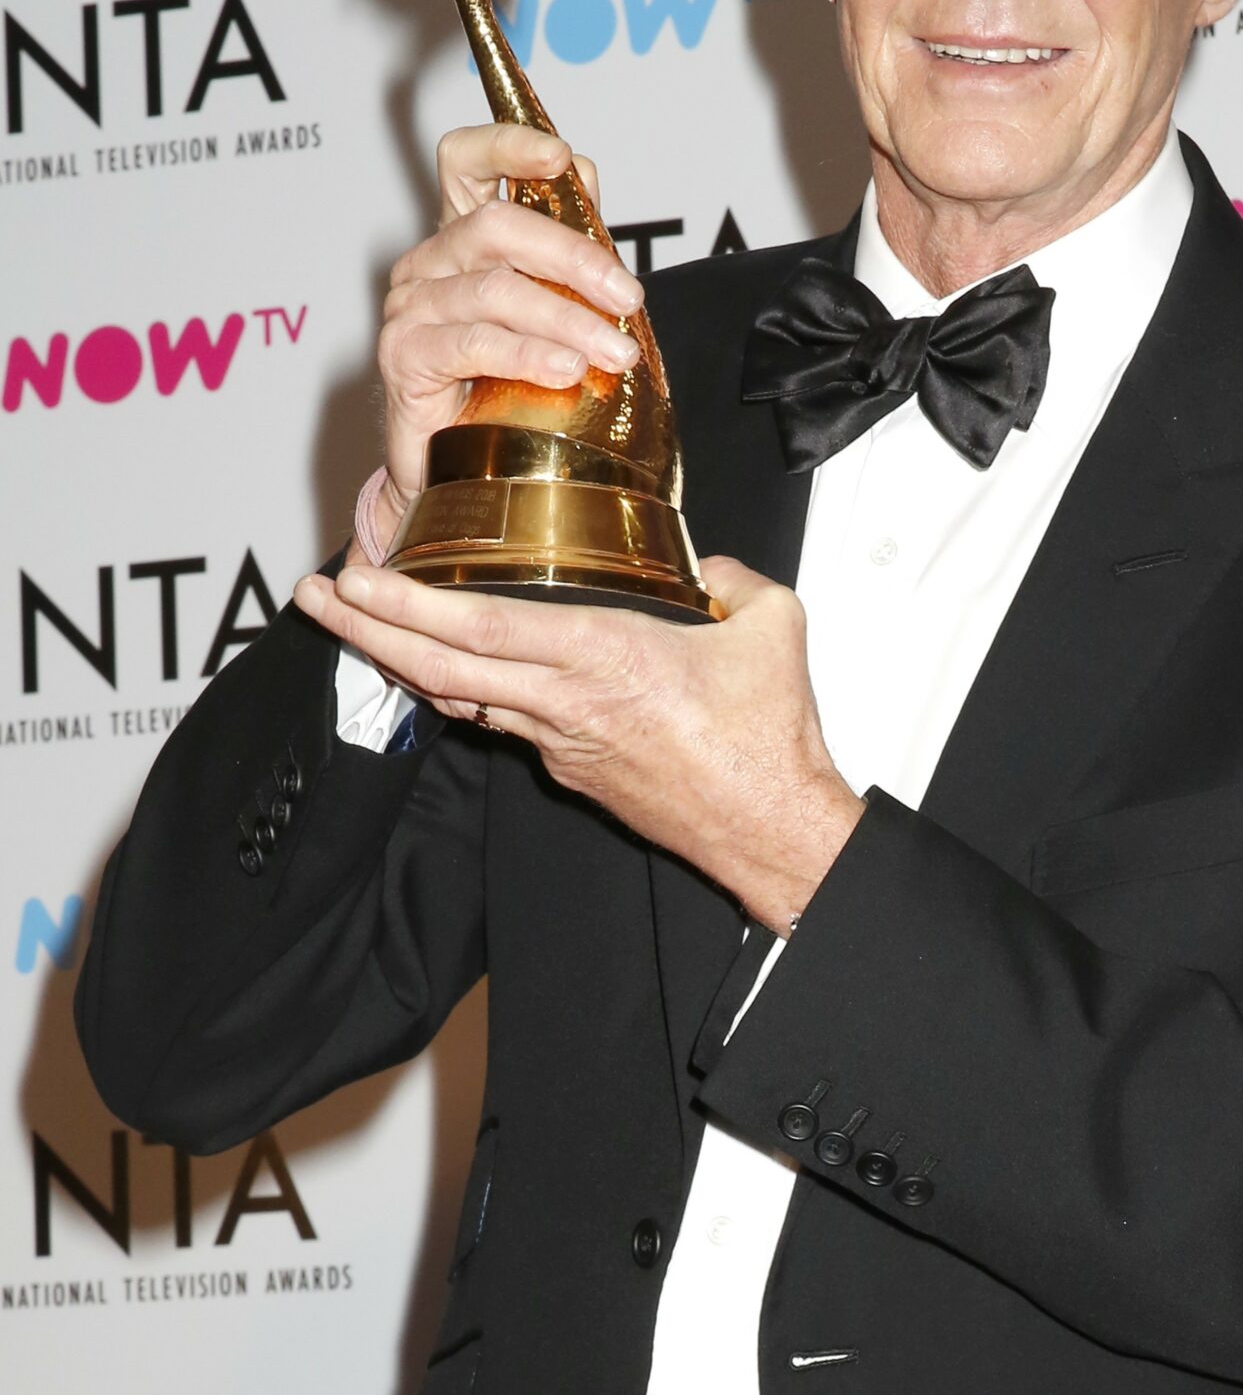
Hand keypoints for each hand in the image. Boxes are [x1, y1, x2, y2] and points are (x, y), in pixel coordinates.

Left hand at [293, 555, 864, 934]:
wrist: (772, 830)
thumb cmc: (769, 740)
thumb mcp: (772, 625)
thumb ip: (732, 577)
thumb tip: (708, 565)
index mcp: (607, 658)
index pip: (483, 629)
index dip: (410, 605)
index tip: (360, 578)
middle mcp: (567, 704)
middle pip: (440, 668)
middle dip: (367, 630)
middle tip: (317, 597)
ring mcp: (562, 743)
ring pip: (459, 699)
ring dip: (399, 660)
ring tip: (354, 625)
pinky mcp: (572, 768)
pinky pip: (500, 720)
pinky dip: (457, 690)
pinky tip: (437, 668)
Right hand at [364, 123, 645, 557]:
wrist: (463, 475)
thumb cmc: (508, 390)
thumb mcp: (550, 309)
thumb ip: (566, 245)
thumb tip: (585, 174)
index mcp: (463, 238)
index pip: (466, 161)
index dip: (509, 144)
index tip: (560, 157)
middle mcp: (430, 263)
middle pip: (497, 227)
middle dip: (574, 258)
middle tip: (628, 299)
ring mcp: (411, 308)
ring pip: (495, 290)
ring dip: (567, 318)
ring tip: (615, 354)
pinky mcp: (403, 357)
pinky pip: (473, 343)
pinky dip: (528, 354)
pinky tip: (566, 370)